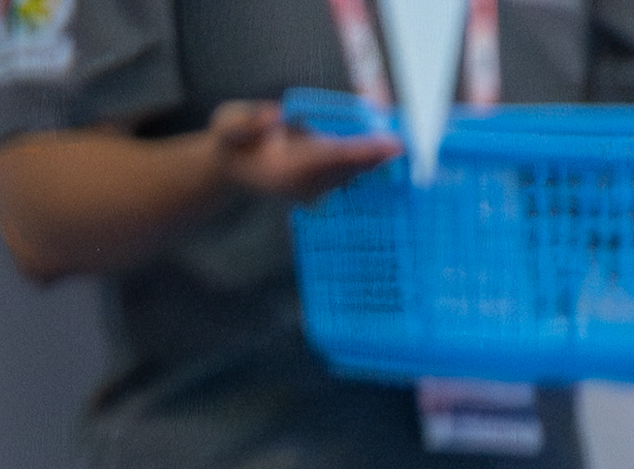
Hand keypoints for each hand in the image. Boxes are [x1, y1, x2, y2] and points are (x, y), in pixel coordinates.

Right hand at [208, 95, 394, 205]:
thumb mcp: (227, 124)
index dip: (361, 150)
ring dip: (377, 161)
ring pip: (351, 172)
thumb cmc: (230, 141)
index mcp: (286, 170)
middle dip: (376, 157)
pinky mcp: (319, 185)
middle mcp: (305, 185)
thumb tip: (274, 114)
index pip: (330, 157)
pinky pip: (348, 172)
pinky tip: (390, 151)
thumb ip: (247, 121)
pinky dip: (369, 160)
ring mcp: (313, 189)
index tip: (386, 146)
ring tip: (404, 147)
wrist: (230, 168)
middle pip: (348, 168)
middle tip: (406, 146)